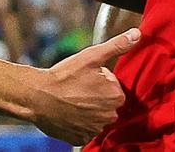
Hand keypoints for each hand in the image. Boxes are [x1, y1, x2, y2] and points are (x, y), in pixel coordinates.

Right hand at [27, 28, 139, 144]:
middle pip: (107, 104)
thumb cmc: (64, 77)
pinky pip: (85, 130)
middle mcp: (109, 116)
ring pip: (97, 117)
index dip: (101, 81)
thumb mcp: (91, 56)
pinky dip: (79, 123)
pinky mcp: (81, 139)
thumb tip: (137, 34)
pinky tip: (69, 112)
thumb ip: (117, 46)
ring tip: (71, 99)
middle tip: (78, 88)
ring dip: (88, 110)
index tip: (87, 77)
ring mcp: (94, 130)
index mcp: (115, 97)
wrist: (37, 97)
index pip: (115, 88)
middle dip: (97, 96)